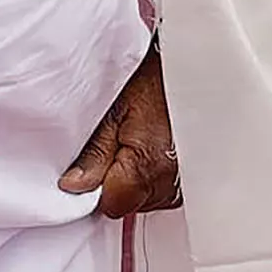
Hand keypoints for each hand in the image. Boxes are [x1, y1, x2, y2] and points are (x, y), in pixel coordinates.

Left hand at [60, 44, 181, 216]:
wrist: (192, 66)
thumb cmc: (155, 82)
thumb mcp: (114, 112)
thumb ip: (93, 155)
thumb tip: (74, 184)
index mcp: (146, 167)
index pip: (111, 205)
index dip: (98, 188)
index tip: (95, 166)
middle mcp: (171, 181)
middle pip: (131, 203)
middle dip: (119, 182)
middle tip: (121, 143)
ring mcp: (187, 182)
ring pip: (150, 198)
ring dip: (140, 179)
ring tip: (143, 141)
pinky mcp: (197, 178)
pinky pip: (168, 190)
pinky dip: (159, 176)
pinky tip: (159, 148)